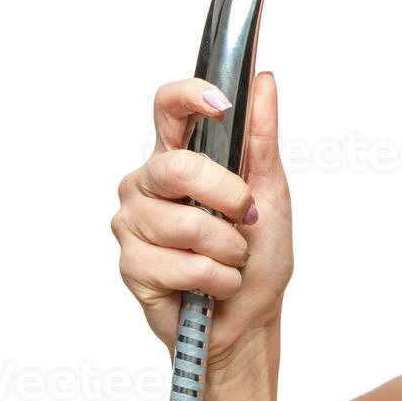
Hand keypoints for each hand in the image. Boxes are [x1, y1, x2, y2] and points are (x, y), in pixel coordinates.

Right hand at [111, 72, 291, 381]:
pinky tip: (214, 284)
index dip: (188, 97)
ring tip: (230, 259)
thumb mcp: (270, 190)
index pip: (166, 109)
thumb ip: (261, 136)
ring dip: (228, 249)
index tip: (220, 103)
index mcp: (180, 159)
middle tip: (247, 216)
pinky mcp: (131, 265)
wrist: (249, 318)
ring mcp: (134, 224)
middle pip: (178, 168)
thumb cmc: (259, 256)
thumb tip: (263, 82)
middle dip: (228, 196)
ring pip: (185, 223)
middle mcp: (148, 185)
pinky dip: (216, 278)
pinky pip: (181, 265)